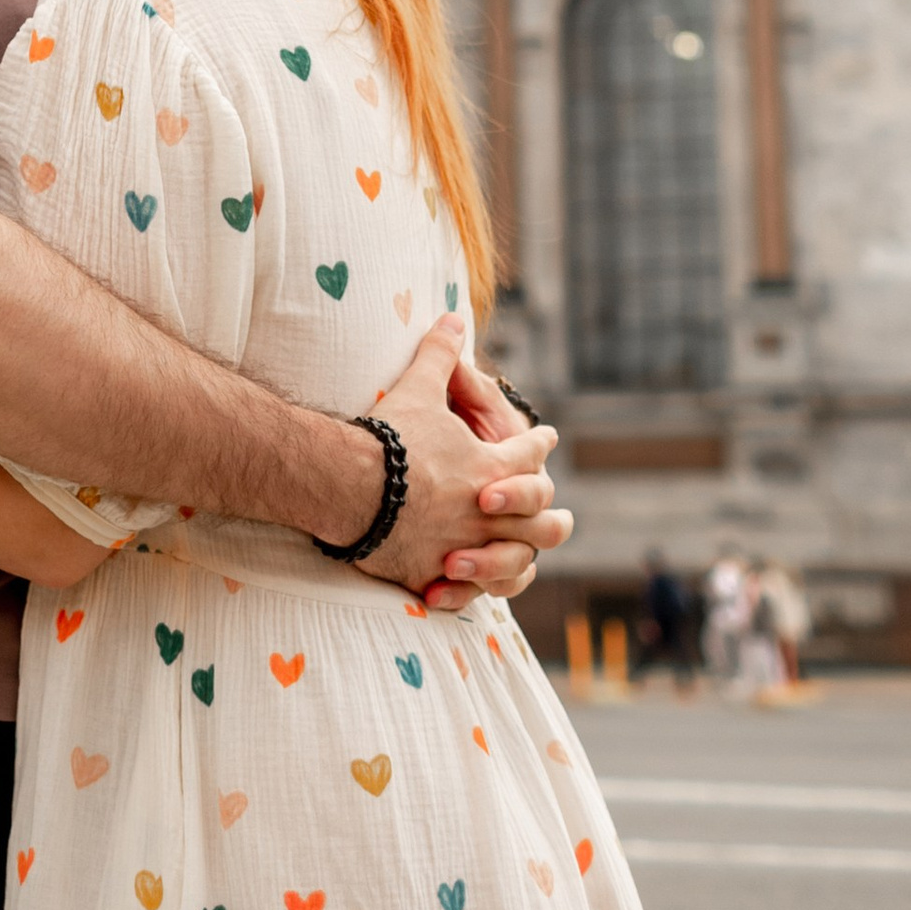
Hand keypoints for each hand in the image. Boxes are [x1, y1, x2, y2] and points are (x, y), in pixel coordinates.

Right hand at [339, 318, 571, 604]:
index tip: (547, 438)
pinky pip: (468, 592)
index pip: (526, 452)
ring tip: (530, 557)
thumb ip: (440, 355)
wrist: (350, 486)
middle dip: (550, 514)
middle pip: (539, 519)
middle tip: (560, 515)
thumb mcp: (418, 388)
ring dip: (524, 557)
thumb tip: (453, 317)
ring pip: (514, 560)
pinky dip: (475, 590)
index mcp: (490, 467)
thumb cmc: (389, 437)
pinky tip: (475, 585)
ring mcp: (464, 547)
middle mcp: (486, 511)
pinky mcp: (434, 574)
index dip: (537, 444)